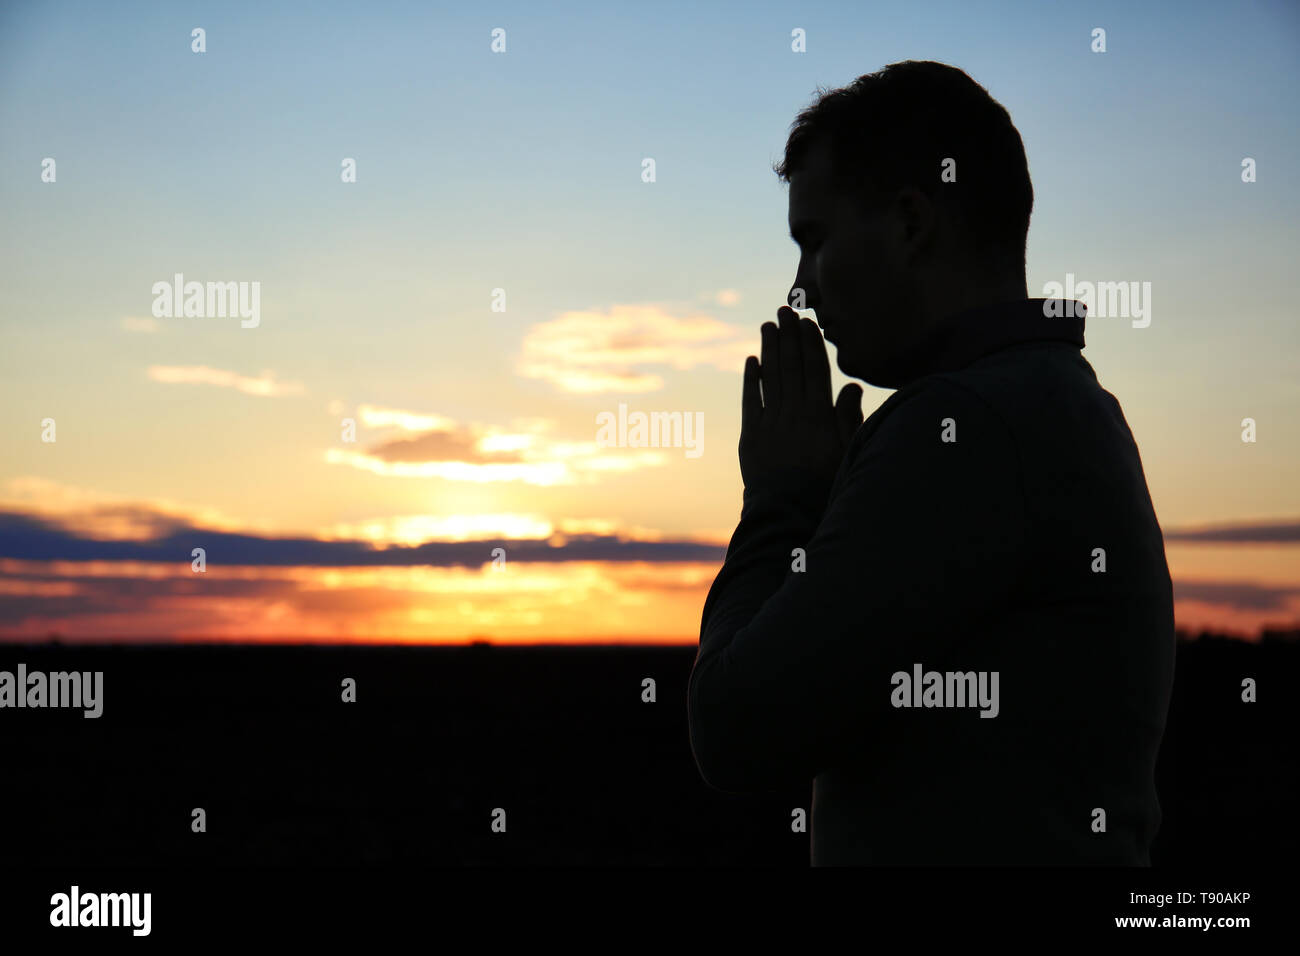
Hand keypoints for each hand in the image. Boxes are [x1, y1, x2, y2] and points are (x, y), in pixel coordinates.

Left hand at [740, 306, 863, 499]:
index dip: (810, 344)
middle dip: (787, 336)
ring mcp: (770, 423)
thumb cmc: (825, 485)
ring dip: (768, 349)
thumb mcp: (847, 451)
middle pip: (790, 366)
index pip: (815, 370)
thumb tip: (852, 385)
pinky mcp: (750, 436)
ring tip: (767, 326)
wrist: (788, 512)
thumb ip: (849, 417)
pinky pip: (750, 401)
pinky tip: (751, 361)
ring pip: (769, 378)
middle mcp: (794, 413)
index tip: (806, 322)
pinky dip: (750, 380)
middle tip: (783, 310)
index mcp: (819, 415)